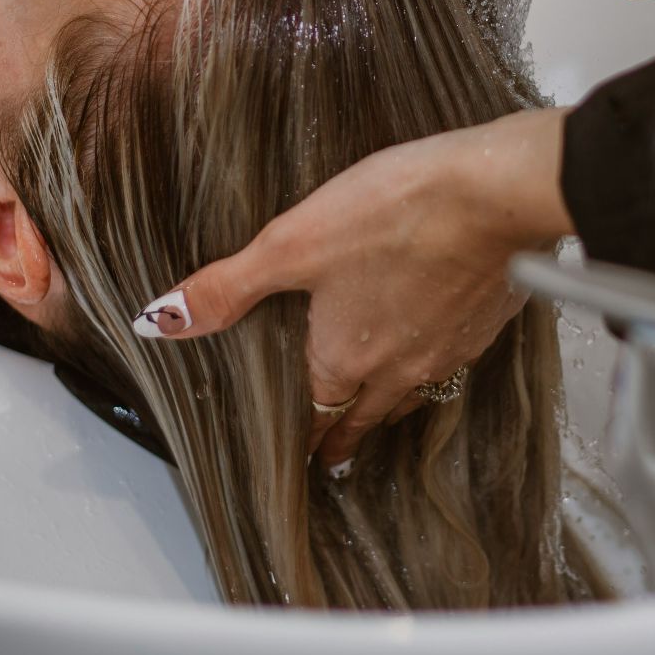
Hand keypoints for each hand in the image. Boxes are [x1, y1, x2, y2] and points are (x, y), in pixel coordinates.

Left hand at [128, 109, 574, 470]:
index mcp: (344, 357)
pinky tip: (437, 342)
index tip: (304, 458)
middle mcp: (397, 368)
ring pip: (412, 393)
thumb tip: (159, 321)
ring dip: (392, 405)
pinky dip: (436, 362)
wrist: (495, 196)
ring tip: (382, 410)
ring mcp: (448, 350)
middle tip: (336, 453)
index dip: (308, 438)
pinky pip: (453, 360)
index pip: (318, 415)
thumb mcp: (292, 243)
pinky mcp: (485, 324)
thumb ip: (227, 286)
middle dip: (347, 434)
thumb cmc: (396, 213)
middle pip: (366, 415)